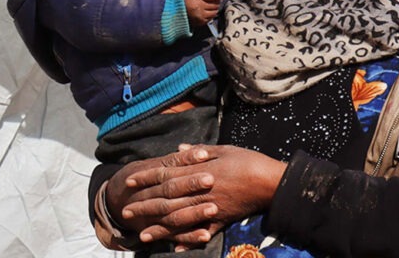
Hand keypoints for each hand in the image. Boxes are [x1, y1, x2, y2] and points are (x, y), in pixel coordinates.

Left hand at [122, 144, 286, 244]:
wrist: (272, 182)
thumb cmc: (248, 161)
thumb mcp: (222, 149)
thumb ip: (197, 152)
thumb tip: (177, 150)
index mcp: (198, 172)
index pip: (164, 175)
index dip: (145, 179)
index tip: (129, 183)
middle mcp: (199, 192)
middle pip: (166, 200)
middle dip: (145, 206)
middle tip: (126, 212)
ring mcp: (210, 209)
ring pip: (179, 220)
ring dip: (159, 228)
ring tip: (142, 235)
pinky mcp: (222, 221)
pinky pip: (202, 233)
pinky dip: (188, 241)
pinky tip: (175, 248)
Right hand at [184, 0, 232, 27]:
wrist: (171, 7)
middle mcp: (198, 6)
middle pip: (216, 4)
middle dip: (216, 0)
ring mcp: (199, 16)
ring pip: (215, 11)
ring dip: (214, 7)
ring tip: (207, 4)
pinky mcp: (199, 22)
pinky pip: (211, 18)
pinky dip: (210, 13)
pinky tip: (204, 10)